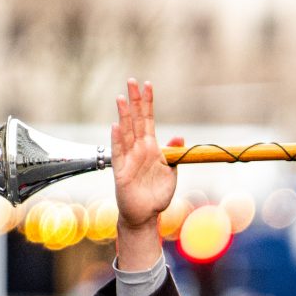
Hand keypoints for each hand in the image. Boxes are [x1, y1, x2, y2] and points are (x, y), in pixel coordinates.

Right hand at [113, 76, 176, 262]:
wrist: (145, 215)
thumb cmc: (157, 195)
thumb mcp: (171, 173)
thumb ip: (174, 155)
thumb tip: (179, 137)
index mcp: (151, 148)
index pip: (148, 120)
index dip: (148, 102)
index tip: (148, 84)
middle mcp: (138, 149)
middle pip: (135, 120)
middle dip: (134, 101)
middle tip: (131, 81)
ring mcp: (128, 158)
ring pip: (125, 132)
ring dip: (123, 115)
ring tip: (121, 98)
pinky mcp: (121, 171)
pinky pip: (118, 153)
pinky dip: (117, 139)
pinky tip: (116, 126)